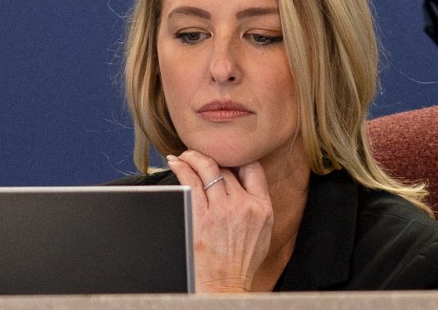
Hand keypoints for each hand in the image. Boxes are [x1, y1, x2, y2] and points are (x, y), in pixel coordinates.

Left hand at [167, 150, 273, 292]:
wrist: (226, 284)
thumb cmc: (241, 260)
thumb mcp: (263, 231)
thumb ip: (255, 204)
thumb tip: (241, 181)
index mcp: (262, 207)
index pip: (253, 167)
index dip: (237, 156)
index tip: (225, 155)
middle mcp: (242, 205)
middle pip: (226, 167)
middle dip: (211, 157)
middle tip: (198, 153)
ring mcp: (221, 210)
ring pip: (208, 168)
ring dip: (193, 156)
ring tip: (184, 155)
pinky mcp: (201, 216)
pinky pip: (190, 181)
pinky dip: (181, 167)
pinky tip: (175, 163)